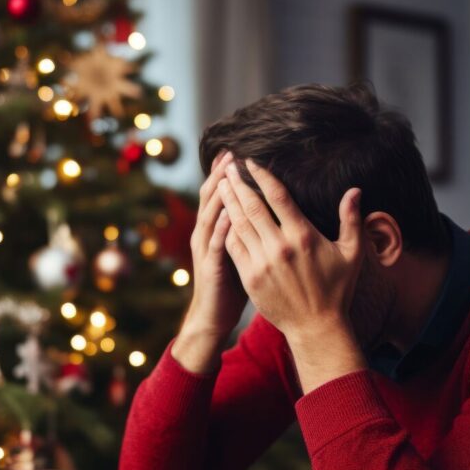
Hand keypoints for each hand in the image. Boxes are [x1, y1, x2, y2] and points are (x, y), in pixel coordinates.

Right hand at [171, 151, 247, 374]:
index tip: (235, 153)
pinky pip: (216, 245)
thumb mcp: (237, 251)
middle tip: (230, 154)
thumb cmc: (230, 283)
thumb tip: (263, 207)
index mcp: (214, 229)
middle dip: (220, 176)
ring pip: (210, 216)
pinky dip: (221, 229)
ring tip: (227, 175)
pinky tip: (229, 215)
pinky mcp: (210, 267)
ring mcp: (206, 250)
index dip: (224, 174)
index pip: (218, 195)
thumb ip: (245, 228)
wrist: (213, 316)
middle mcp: (206, 234)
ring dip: (219, 195)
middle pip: (210, 198)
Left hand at [218, 159, 366, 391]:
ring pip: (239, 224)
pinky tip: (221, 217)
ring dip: (228, 202)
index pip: (278, 196)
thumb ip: (352, 220)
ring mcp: (262, 263)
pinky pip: (234, 247)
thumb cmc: (337, 289)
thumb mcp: (351, 254)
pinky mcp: (249, 277)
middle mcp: (280, 247)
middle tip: (227, 166)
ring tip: (220, 185)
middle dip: (238, 183)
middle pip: (252, 206)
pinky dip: (226, 229)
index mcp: (303, 236)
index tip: (250, 162)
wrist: (315, 326)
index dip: (262, 176)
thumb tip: (355, 190)